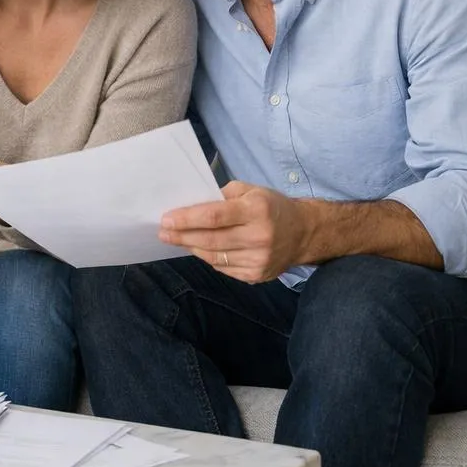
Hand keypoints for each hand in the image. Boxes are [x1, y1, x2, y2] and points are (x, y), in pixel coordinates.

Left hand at [157, 181, 311, 282]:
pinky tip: (199, 249)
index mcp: (256, 210)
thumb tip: (191, 205)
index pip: (214, 216)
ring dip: (191, 248)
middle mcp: (258, 236)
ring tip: (176, 239)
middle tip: (163, 232)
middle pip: (210, 240)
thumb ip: (222, 196)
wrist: (304, 233)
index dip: (187, 219)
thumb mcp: (251, 190)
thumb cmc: (272, 207)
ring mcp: (258, 259)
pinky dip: (208, 258)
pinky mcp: (256, 275)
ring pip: (214, 257)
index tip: (166, 219)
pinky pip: (223, 268)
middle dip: (182, 236)